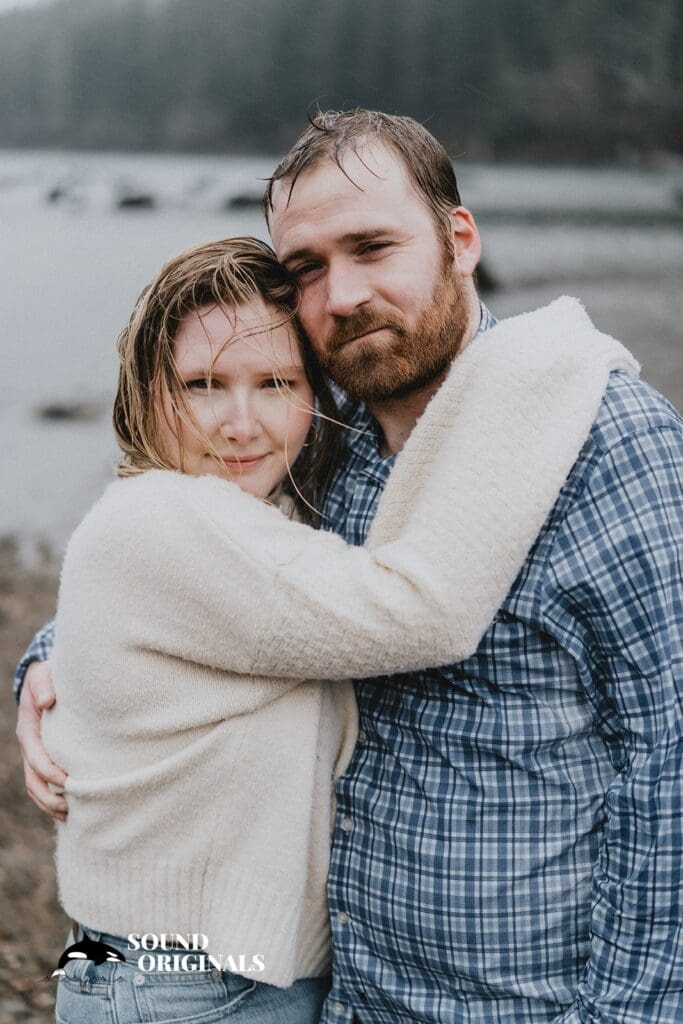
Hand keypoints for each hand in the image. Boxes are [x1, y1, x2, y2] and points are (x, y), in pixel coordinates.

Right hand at [16, 660, 67, 821]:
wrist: (45, 680)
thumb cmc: (47, 678)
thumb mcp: (42, 676)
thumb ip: (44, 686)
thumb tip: (48, 701)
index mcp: (28, 731)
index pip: (35, 758)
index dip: (49, 772)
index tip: (68, 781)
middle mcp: (30, 747)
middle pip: (33, 781)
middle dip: (49, 797)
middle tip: (70, 808)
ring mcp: (36, 755)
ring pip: (37, 788)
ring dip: (50, 805)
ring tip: (71, 816)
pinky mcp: (46, 759)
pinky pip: (45, 785)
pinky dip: (54, 800)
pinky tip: (72, 811)